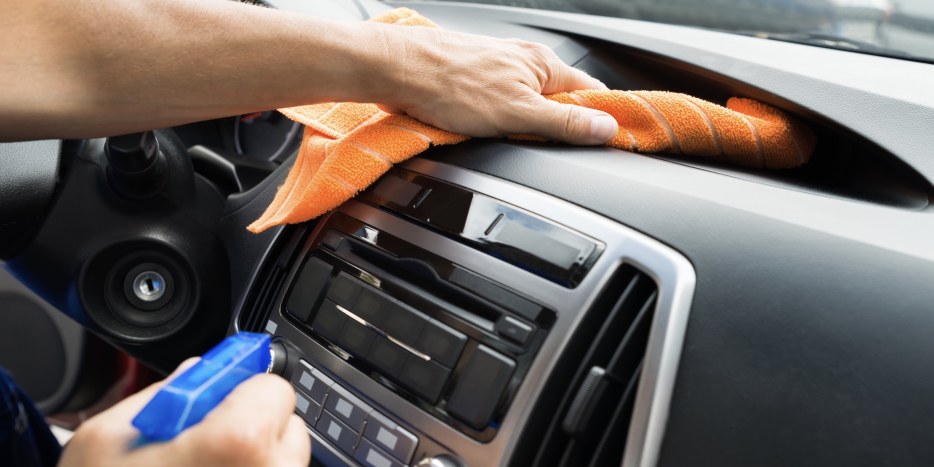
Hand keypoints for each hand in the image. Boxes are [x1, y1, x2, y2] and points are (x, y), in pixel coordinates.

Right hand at [59, 359, 309, 466]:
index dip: (240, 391)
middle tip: (201, 448)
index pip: (273, 389)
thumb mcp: (107, 439)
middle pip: (287, 430)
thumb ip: (165, 395)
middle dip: (251, 429)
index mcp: (239, 442)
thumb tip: (199, 374)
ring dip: (253, 465)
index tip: (218, 399)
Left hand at [376, 25, 618, 144]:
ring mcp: (498, 71)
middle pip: (559, 102)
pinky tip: (482, 131)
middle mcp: (524, 63)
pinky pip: (499, 108)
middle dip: (554, 129)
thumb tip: (606, 127)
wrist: (397, 70)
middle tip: (540, 148)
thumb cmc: (450, 84)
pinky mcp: (474, 82)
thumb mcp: (518, 114)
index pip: (591, 93)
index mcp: (544, 64)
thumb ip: (564, 122)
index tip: (606, 142)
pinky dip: (496, 124)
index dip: (600, 119)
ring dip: (521, 128)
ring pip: (526, 108)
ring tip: (503, 136)